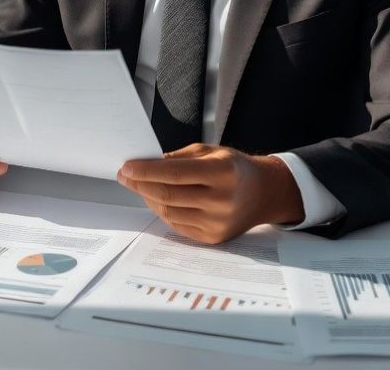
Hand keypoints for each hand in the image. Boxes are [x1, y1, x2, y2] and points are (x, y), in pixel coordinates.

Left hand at [117, 143, 303, 243]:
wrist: (264, 193)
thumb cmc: (234, 167)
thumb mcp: (211, 151)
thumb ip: (180, 158)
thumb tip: (147, 165)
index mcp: (223, 172)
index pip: (174, 173)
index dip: (146, 171)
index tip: (126, 167)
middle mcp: (221, 200)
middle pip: (168, 194)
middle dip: (140, 184)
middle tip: (125, 176)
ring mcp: (217, 223)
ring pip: (169, 212)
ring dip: (148, 198)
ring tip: (139, 185)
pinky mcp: (213, 238)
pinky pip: (177, 225)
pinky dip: (162, 211)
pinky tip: (155, 199)